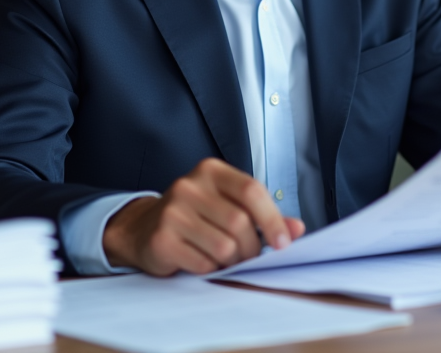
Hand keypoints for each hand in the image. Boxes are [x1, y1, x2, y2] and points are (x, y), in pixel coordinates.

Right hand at [102, 158, 305, 275]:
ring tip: (224, 259)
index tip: (283, 243)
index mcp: (211, 171)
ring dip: (231, 261)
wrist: (143, 228)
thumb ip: (262, 216)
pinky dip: (210, 270)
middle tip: (248, 256)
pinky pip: (202, 263)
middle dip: (251, 248)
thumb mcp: (227, 206)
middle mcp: (189, 186)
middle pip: (240, 223)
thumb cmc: (195, 217)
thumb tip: (297, 229)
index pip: (251, 191)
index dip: (272, 219)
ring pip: (223, 246)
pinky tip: (202, 261)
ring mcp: (172, 211)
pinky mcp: (162, 238)